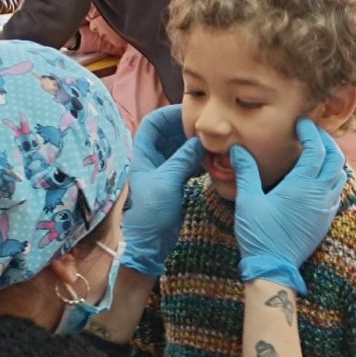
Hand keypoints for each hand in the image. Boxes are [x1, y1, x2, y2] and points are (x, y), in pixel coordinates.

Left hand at [121, 105, 203, 277]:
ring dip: (194, 145)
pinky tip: (211, 161)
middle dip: (187, 129)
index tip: (192, 113)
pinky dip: (198, 160)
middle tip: (208, 129)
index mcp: (142, 155)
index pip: (153, 123)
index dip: (170, 114)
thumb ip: (183, 160)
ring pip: (179, 148)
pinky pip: (186, 164)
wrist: (149, 243)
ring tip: (213, 144)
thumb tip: (200, 142)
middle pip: (168, 133)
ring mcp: (163, 171)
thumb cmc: (151, 213)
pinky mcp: (173, 183)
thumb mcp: (167, 182)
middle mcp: (151, 159)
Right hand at [231, 119, 346, 294]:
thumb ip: (246, 172)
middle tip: (313, 133)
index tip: (301, 123)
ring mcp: (326, 208)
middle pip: (336, 158)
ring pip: (340, 175)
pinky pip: (336, 192)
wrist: (274, 268)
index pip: (316, 149)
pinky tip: (316, 179)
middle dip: (327, 141)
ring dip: (332, 160)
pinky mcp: (326, 220)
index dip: (311, 131)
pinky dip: (331, 178)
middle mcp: (319, 194)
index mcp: (302, 185)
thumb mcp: (248, 201)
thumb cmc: (260, 235)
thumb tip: (238, 149)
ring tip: (316, 153)